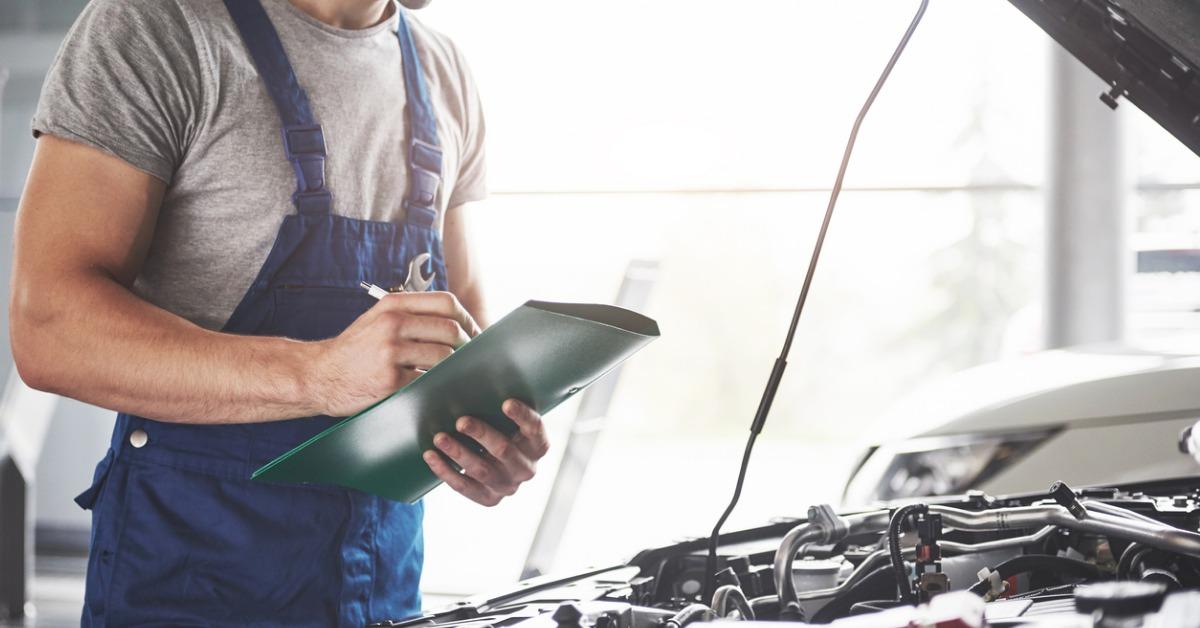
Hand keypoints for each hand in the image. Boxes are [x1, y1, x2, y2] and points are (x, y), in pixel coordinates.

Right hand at [312, 291, 480, 415]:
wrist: (320, 375)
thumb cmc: (355, 350)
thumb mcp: (378, 319)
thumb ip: (412, 315)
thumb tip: (458, 323)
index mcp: (393, 305)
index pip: (446, 302)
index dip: (467, 318)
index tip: (474, 333)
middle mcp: (392, 324)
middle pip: (450, 329)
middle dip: (467, 345)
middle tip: (471, 358)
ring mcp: (391, 352)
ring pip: (444, 357)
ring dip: (454, 367)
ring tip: (454, 373)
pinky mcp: (390, 380)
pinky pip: (428, 381)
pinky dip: (437, 385)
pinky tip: (436, 387)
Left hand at [423, 399, 549, 506]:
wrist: (497, 464)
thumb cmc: (500, 429)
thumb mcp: (507, 419)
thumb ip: (499, 406)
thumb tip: (474, 378)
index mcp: (538, 445)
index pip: (534, 430)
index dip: (522, 416)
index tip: (506, 402)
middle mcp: (526, 469)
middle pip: (504, 451)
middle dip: (482, 435)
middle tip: (461, 421)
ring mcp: (507, 486)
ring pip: (481, 470)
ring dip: (458, 453)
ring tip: (439, 437)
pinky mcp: (489, 499)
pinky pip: (464, 487)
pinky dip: (445, 471)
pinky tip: (431, 456)